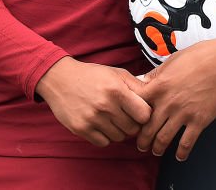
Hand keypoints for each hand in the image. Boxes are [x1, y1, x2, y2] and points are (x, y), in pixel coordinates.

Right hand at [35, 57, 151, 146]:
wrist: (59, 79)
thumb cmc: (91, 75)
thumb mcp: (115, 73)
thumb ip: (136, 85)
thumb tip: (155, 94)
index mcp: (117, 90)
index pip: (144, 115)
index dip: (144, 115)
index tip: (139, 111)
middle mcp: (105, 106)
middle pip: (133, 129)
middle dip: (132, 124)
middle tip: (125, 116)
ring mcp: (92, 119)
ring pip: (119, 137)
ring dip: (119, 131)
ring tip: (111, 118)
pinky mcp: (81, 129)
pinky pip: (104, 142)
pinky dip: (105, 136)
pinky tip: (101, 124)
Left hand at [136, 32, 215, 161]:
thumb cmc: (200, 56)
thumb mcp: (172, 60)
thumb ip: (156, 74)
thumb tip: (143, 81)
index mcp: (159, 85)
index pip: (136, 106)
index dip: (131, 114)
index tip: (132, 120)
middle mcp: (168, 102)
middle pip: (148, 128)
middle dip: (142, 140)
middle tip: (141, 145)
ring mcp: (183, 113)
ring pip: (164, 139)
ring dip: (158, 148)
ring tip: (157, 151)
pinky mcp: (199, 121)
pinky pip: (186, 142)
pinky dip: (181, 152)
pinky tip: (180, 156)